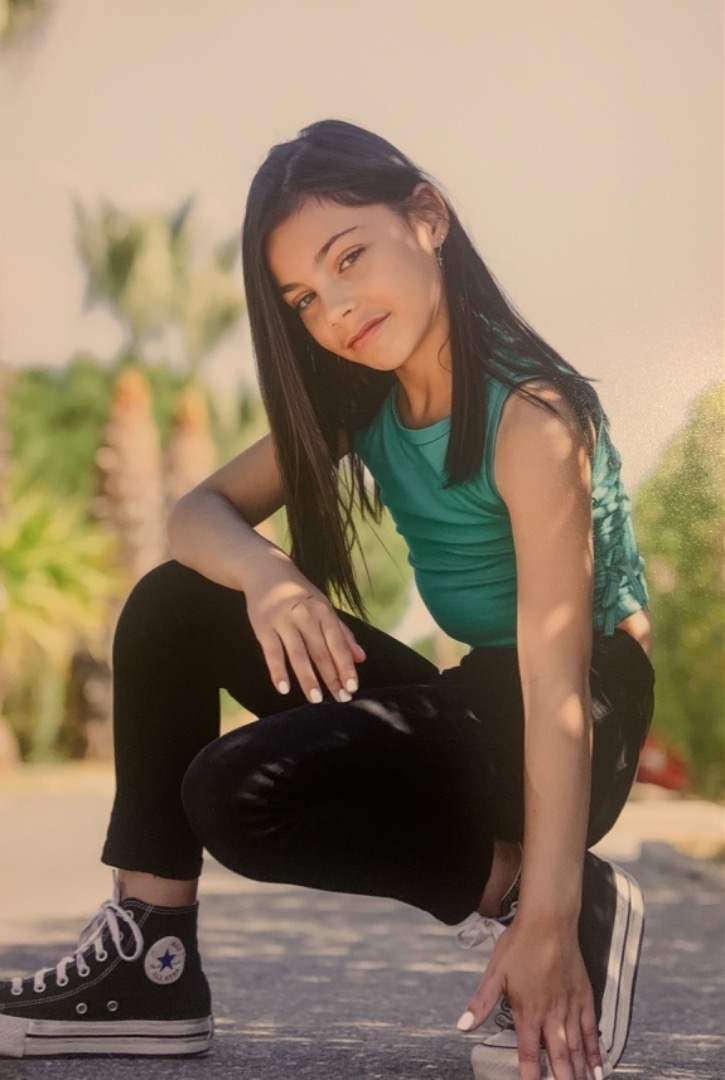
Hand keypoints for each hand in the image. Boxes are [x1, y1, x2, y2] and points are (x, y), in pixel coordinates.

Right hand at [243, 554, 365, 703]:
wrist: (267, 571)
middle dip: (331, 678)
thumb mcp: (324, 608)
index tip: (352, 688)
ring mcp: (284, 620)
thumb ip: (342, 633)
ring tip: (316, 699)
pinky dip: (278, 671)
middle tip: (339, 700)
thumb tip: (361, 658)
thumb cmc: (300, 595)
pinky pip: (272, 652)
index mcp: (324, 611)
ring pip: (298, 654)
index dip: (346, 667)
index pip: (338, 644)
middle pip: (321, 652)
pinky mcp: (264, 626)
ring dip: (308, 678)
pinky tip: (284, 689)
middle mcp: (306, 615)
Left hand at [458, 920, 604, 1079]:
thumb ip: (481, 1004)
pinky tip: (598, 1068)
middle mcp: (551, 1015)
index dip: (529, 1076)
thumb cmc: (519, 945)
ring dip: (579, 1071)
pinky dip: (596, 1052)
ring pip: (577, 1048)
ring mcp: (570, 1007)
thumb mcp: (494, 973)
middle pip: (558, 1057)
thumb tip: (462, 1026)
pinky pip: (592, 1030)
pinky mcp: (584, 997)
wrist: (548, 921)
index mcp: (528, 1012)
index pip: (527, 1054)